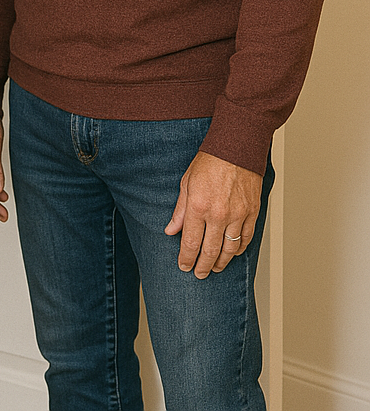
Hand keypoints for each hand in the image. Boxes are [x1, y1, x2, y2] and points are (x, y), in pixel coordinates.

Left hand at [164, 151, 263, 278]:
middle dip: (203, 266)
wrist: (236, 149)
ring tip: (214, 267)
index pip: (191, 242)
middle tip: (199, 274)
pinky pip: (246, 239)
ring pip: (230, 249)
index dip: (186, 258)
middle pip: (210, 251)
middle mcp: (218, 215)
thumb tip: (171, 230)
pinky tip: (233, 253)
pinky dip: (239, 249)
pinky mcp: (252, 213)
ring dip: (221, 262)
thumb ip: (180, 211)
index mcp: (198, 207)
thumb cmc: (209, 162)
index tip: (184, 267)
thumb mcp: (186, 183)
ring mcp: (238, 216)